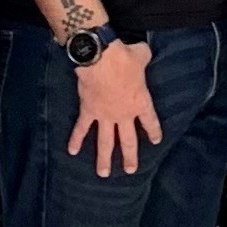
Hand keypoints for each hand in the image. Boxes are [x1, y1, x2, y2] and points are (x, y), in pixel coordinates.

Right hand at [69, 40, 159, 176]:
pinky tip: (71, 151)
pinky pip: (81, 128)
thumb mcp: (142, 55)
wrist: (101, 59)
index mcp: (141, 102)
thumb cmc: (124, 57)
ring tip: (103, 173)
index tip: (155, 140)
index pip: (150, 121)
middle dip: (130, 157)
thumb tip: (143, 52)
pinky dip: (76, 140)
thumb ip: (144, 57)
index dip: (153, 131)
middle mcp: (124, 114)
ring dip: (104, 159)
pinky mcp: (89, 111)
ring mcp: (105, 116)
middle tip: (130, 170)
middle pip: (128, 140)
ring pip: (105, 142)